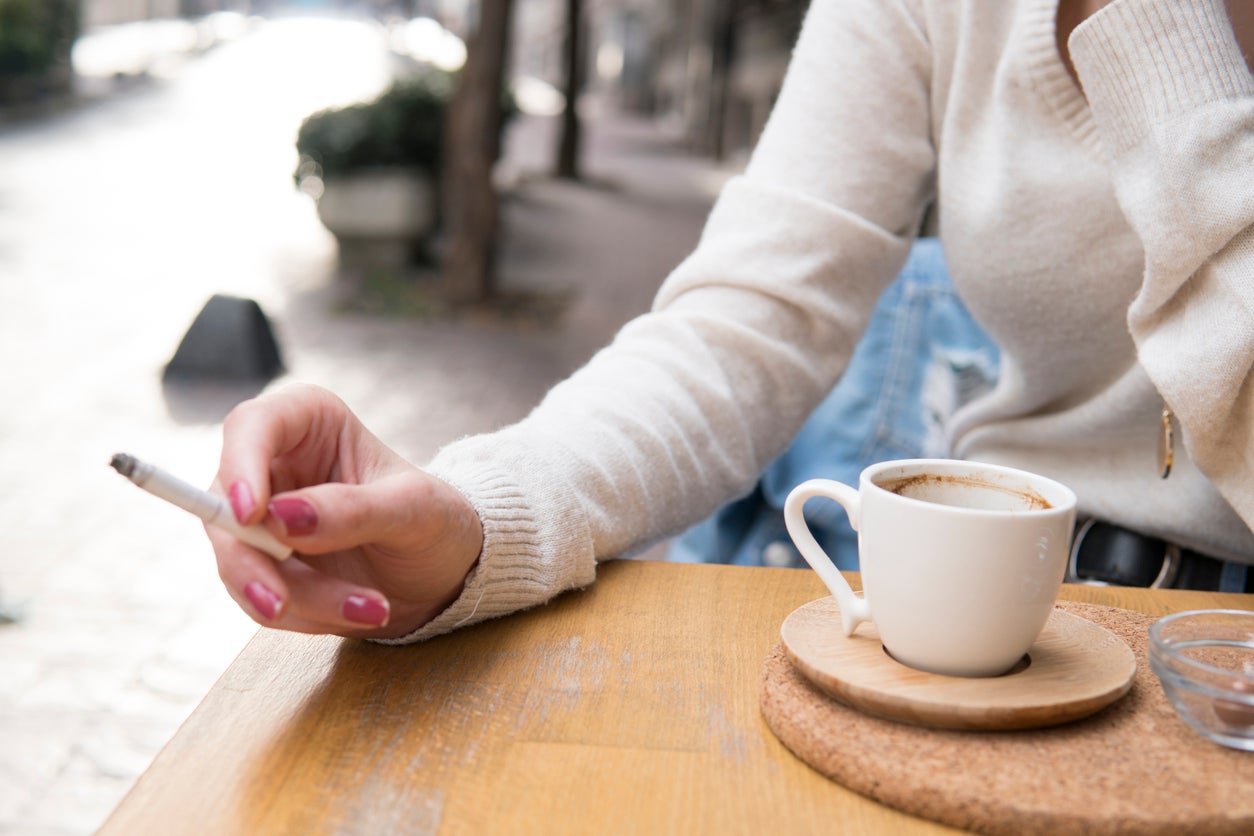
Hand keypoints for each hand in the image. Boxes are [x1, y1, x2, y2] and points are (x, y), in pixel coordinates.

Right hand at [207, 383, 482, 638]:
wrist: (446, 572)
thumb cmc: (437, 521)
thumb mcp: (414, 510)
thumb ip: (353, 509)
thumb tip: (281, 517)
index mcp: (310, 421)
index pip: (251, 427)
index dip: (240, 467)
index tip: (252, 514)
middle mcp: (275, 464)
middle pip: (224, 508)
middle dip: (253, 563)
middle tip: (282, 603)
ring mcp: (263, 519)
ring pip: (240, 563)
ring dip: (298, 598)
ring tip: (372, 610)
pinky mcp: (265, 566)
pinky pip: (259, 597)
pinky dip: (306, 614)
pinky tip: (359, 613)